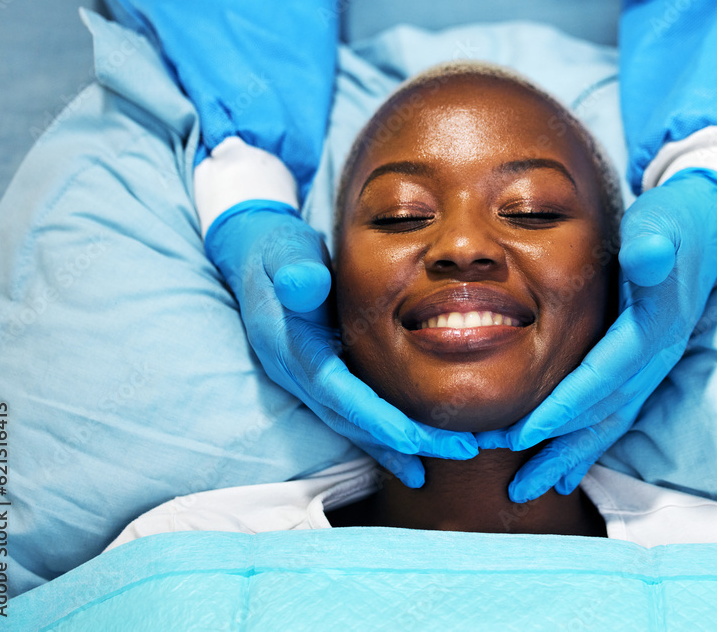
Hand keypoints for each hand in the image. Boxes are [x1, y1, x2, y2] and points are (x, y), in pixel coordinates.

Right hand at [204, 201, 477, 485]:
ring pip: (354, 426)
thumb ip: (295, 270)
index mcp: (294, 349)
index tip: (417, 439)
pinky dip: (381, 437)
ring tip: (440, 463)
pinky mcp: (321, 380)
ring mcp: (308, 381)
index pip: (339, 394)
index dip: (377, 419)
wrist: (255, 258)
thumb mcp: (284, 252)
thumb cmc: (281, 252)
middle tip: (461, 449)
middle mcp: (299, 376)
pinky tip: (410, 455)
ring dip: (395, 448)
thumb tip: (303, 284)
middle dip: (404, 442)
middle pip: (353, 421)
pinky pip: (353, 416)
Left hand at [477, 168, 716, 501]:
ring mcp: (653, 363)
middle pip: (603, 416)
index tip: (517, 437)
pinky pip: (615, 408)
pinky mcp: (644, 361)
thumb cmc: (674, 220)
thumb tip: (647, 254)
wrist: (707, 222)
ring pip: (610, 420)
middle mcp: (655, 356)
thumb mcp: (664, 223)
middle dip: (559, 452)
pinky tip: (569, 456)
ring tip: (536, 485)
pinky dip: (589, 436)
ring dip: (572, 454)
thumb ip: (655, 243)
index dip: (560, 410)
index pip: (599, 380)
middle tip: (517, 489)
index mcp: (652, 329)